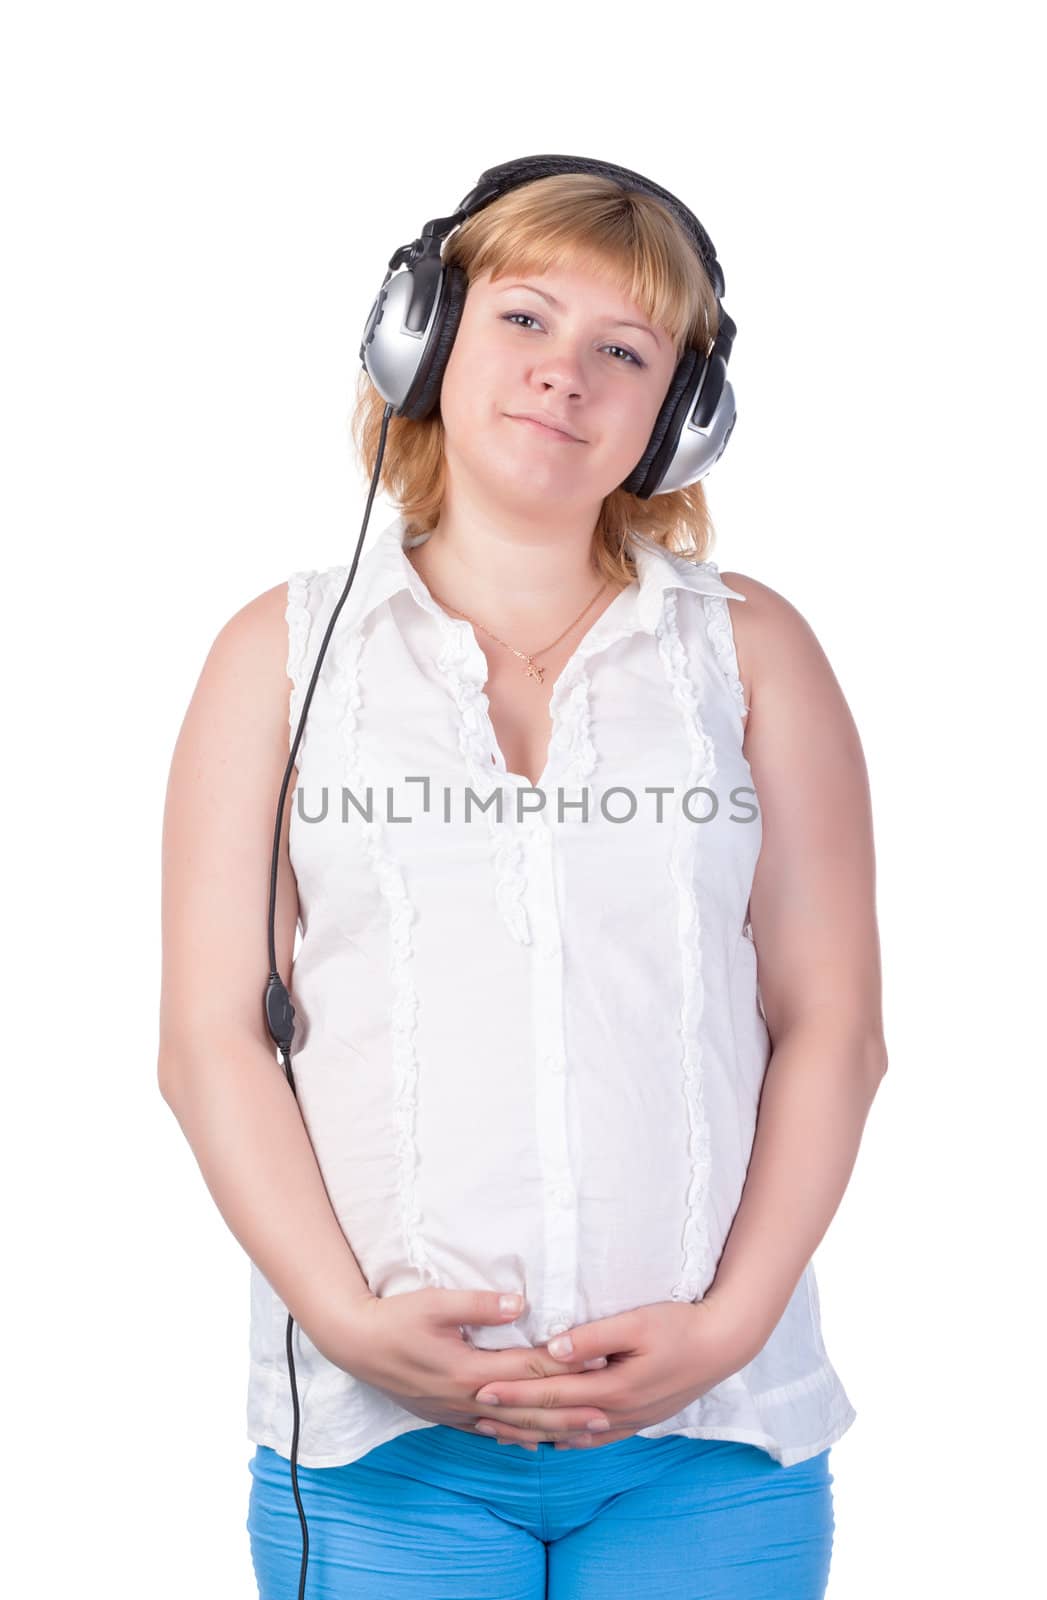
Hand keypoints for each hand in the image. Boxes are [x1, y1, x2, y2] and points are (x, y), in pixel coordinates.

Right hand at [326, 1287, 617, 1448]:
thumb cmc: (395, 1318)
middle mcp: (466, 1398)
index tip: (599, 1363)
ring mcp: (455, 1412)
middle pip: (527, 1408)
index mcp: (469, 1370)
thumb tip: (520, 1303)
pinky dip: (514, 1439)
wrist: (354, 1345)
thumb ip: (478, 1305)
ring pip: (511, 1428)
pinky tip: (532, 1444)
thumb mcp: (434, 1303)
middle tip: (606, 1414)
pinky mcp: (445, 1415)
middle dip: (568, 1412)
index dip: (565, 1366)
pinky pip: (487, 1433)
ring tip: (582, 1435)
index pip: (527, 1368)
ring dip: (548, 1431)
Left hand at [466, 1297, 749, 1450]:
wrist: (722, 1347)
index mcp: (612, 1388)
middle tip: (476, 1414)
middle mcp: (616, 1413)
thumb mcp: (636, 1323)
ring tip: (501, 1432)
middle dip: (513, 1418)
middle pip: (554, 1419)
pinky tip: (553, 1441)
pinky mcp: (638, 1420)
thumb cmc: (678, 1326)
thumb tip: (553, 1348)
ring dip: (534, 1433)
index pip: (550, 1393)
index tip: (481, 1389)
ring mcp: (628, 1422)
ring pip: (570, 1434)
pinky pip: (594, 1438)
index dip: (514, 1392)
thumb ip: (593, 1338)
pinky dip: (567, 1440)